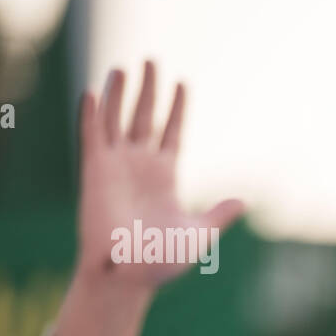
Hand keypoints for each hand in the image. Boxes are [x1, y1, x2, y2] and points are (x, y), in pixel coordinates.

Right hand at [53, 61, 243, 335]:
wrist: (130, 275)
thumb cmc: (162, 260)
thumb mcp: (199, 234)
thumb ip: (219, 215)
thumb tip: (244, 201)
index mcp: (165, 176)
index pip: (171, 132)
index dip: (177, 109)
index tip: (183, 84)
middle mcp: (140, 165)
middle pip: (144, 116)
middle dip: (148, 89)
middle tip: (152, 59)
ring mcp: (116, 166)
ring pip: (116, 120)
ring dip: (119, 94)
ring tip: (124, 67)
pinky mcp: (94, 173)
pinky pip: (92, 137)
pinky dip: (92, 115)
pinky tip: (93, 92)